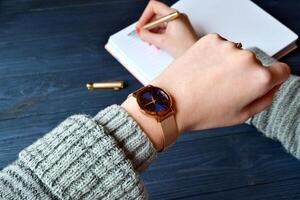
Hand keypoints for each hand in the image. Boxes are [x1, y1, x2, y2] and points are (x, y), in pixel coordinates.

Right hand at [136, 0, 197, 57]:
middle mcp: (177, 16)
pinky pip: (165, 28)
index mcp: (173, 15)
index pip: (154, 7)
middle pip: (156, 15)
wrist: (196, 56)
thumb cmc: (186, 48)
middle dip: (148, 26)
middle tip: (143, 35)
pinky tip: (156, 42)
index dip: (144, 16)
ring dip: (153, 31)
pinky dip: (159, 34)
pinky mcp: (179, 29)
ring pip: (160, 22)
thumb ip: (148, 36)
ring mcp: (179, 22)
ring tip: (150, 41)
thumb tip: (141, 32)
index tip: (141, 26)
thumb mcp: (162, 42)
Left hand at [151, 34, 290, 131]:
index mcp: (259, 78)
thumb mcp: (241, 116)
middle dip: (245, 74)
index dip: (271, 80)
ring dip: (229, 64)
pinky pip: (221, 46)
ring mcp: (227, 46)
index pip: (281, 71)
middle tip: (224, 88)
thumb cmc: (201, 112)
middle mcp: (246, 58)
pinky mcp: (210, 39)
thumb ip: (264, 99)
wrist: (170, 102)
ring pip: (237, 54)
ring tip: (210, 79)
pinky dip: (215, 55)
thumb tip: (272, 85)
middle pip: (256, 63)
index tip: (259, 83)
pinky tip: (203, 69)